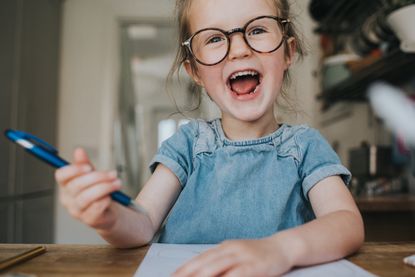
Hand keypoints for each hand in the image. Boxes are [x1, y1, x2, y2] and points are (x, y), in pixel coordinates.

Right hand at [55, 148, 121, 230]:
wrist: (110, 211)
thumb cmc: (98, 191)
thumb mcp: (92, 175)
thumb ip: (85, 164)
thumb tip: (78, 150)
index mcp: (66, 185)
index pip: (61, 176)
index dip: (74, 170)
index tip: (89, 167)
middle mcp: (67, 199)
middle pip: (76, 185)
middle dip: (97, 177)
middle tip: (113, 174)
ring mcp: (77, 211)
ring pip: (86, 197)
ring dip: (105, 188)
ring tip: (117, 183)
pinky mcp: (88, 220)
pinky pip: (95, 208)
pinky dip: (105, 200)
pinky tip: (111, 196)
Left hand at [173, 237, 292, 276]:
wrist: (283, 247)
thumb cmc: (258, 254)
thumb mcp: (237, 255)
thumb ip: (221, 263)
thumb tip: (202, 272)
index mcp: (224, 247)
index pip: (199, 259)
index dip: (184, 269)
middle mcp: (230, 250)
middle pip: (203, 263)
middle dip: (187, 274)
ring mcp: (242, 256)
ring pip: (216, 267)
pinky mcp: (254, 265)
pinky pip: (237, 274)